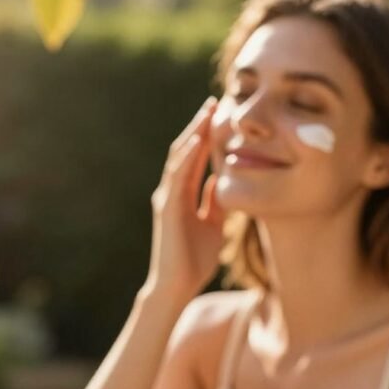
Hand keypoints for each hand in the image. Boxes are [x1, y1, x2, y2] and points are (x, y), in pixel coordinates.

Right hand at [146, 97, 225, 302]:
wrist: (178, 286)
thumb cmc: (194, 260)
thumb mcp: (213, 225)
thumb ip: (214, 203)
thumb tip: (221, 182)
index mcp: (183, 195)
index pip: (195, 157)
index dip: (207, 135)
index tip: (221, 113)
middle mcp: (172, 192)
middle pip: (185, 150)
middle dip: (199, 126)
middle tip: (215, 102)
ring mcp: (167, 199)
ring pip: (178, 159)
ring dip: (192, 135)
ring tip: (205, 114)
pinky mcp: (167, 210)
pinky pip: (175, 179)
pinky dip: (185, 160)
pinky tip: (195, 143)